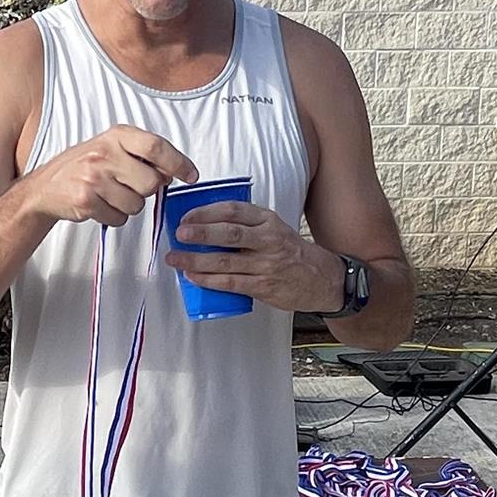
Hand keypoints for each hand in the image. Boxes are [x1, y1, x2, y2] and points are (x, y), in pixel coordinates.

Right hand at [28, 126, 197, 228]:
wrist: (46, 187)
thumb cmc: (85, 166)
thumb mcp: (112, 148)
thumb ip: (142, 156)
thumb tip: (172, 173)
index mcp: (116, 135)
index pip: (156, 147)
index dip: (178, 163)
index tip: (191, 175)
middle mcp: (105, 153)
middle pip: (151, 182)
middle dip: (146, 191)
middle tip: (129, 186)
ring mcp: (94, 177)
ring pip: (137, 204)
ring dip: (128, 206)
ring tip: (110, 196)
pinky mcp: (86, 201)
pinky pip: (119, 218)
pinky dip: (113, 217)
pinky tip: (100, 206)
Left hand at [165, 201, 343, 313]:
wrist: (322, 278)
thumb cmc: (290, 251)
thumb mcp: (274, 227)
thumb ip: (246, 224)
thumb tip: (204, 224)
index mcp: (268, 220)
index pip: (233, 210)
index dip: (206, 212)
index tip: (187, 216)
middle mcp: (267, 240)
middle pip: (229, 233)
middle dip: (200, 233)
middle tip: (179, 233)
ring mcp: (266, 264)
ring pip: (226, 261)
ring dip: (196, 260)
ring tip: (175, 258)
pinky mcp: (263, 286)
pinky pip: (231, 282)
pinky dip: (209, 280)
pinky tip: (193, 277)